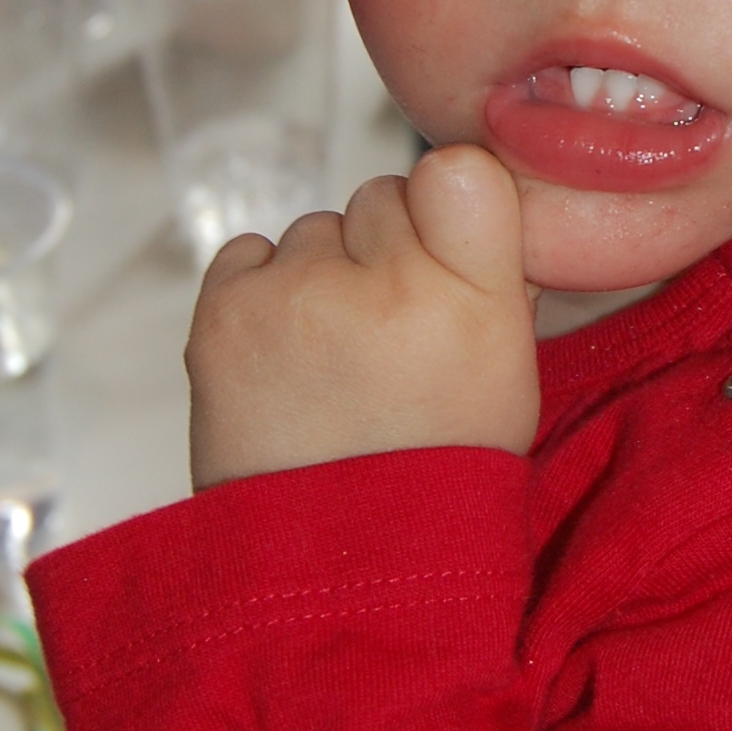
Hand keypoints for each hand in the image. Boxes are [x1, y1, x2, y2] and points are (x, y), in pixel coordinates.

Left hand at [188, 145, 540, 490]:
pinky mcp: (224, 312)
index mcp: (477, 300)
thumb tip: (462, 194)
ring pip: (312, 230)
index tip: (438, 255)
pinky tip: (281, 358)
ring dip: (317, 279)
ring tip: (327, 365)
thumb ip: (492, 272)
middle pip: (380, 195)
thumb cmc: (430, 460)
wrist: (337, 561)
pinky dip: (259, 293)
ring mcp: (298, 294)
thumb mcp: (507, 368)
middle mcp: (388, 284)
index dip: (445, 205)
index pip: (459, 169)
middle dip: (379, 252)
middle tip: (382, 338)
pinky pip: (247, 253)